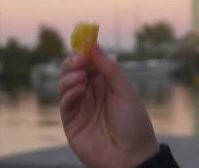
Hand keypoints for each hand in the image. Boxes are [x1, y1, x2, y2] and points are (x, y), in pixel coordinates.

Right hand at [59, 44, 158, 167]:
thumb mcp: (125, 90)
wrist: (132, 156)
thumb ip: (109, 68)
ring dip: (70, 76)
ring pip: (65, 84)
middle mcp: (90, 93)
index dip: (84, 51)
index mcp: (104, 84)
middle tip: (80, 59)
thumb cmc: (134, 123)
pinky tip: (80, 89)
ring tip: (81, 76)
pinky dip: (69, 92)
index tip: (83, 42)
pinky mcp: (71, 122)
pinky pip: (65, 103)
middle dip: (73, 62)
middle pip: (72, 71)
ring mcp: (79, 107)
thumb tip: (94, 46)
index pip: (89, 62)